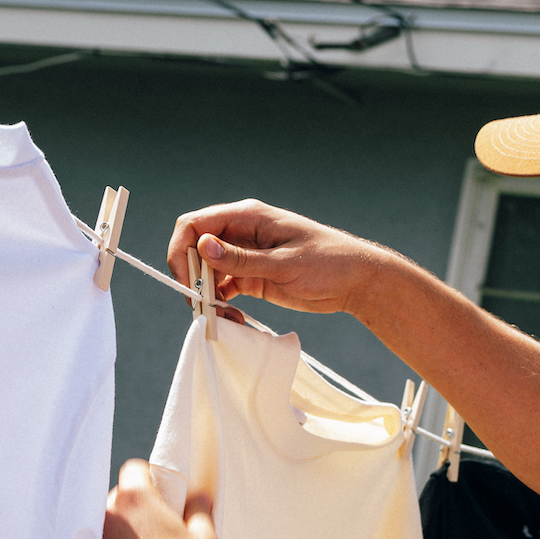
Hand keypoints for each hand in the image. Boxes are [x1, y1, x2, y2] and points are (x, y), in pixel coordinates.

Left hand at [92, 460, 220, 538]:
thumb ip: (200, 511)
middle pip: (118, 496)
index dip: (150, 478)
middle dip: (135, 505)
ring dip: (122, 530)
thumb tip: (200, 498)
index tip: (162, 493)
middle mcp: (107, 515)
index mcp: (135, 498)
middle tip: (157, 525)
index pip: (134, 469)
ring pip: (108, 523)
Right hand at [167, 199, 387, 316]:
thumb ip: (242, 258)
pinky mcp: (252, 279)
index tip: (187, 282)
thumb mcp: (284, 262)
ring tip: (225, 319)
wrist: (357, 281)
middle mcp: (241, 235)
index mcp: (247, 218)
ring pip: (208, 275)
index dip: (182, 251)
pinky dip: (222, 306)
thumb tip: (202, 246)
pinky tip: (234, 320)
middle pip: (196, 252)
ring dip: (208, 298)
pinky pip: (224, 290)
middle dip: (194, 280)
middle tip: (204, 309)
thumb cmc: (329, 261)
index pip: (194, 226)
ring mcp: (245, 257)